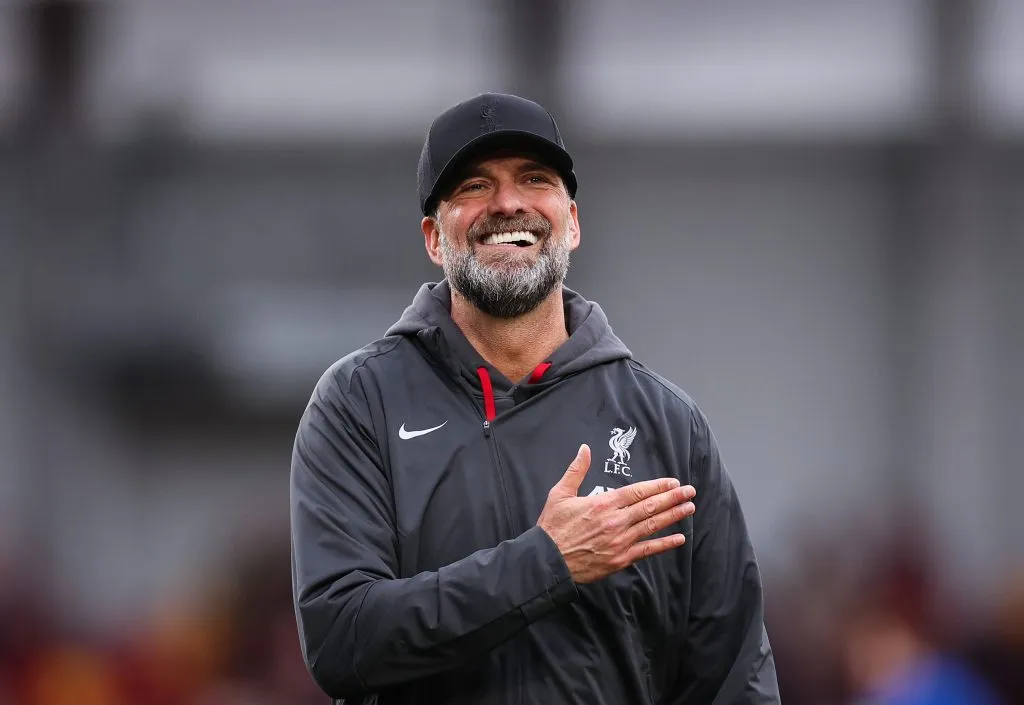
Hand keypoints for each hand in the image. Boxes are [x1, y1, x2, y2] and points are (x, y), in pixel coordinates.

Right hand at [536, 444, 695, 583]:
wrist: (547, 560)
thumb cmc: (553, 527)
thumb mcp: (560, 493)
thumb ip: (576, 470)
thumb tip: (585, 449)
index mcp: (603, 503)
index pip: (637, 492)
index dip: (658, 486)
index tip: (673, 482)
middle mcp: (615, 521)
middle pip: (650, 507)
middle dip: (672, 498)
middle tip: (690, 491)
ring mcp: (620, 541)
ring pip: (652, 526)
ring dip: (673, 516)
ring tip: (689, 508)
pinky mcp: (620, 559)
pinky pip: (647, 550)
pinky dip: (664, 544)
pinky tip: (679, 538)